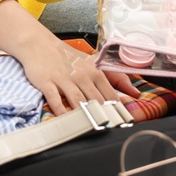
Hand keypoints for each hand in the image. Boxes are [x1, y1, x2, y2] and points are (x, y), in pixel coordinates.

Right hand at [0, 0, 137, 114]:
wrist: (40, 45)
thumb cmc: (68, 59)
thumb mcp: (94, 65)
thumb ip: (116, 79)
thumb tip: (136, 93)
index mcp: (95, 73)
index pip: (111, 96)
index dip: (117, 111)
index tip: (120, 123)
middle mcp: (81, 76)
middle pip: (96, 101)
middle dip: (103, 116)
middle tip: (108, 129)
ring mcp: (64, 79)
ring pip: (77, 100)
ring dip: (85, 114)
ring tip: (91, 127)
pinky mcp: (47, 82)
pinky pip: (55, 99)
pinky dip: (60, 111)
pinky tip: (65, 119)